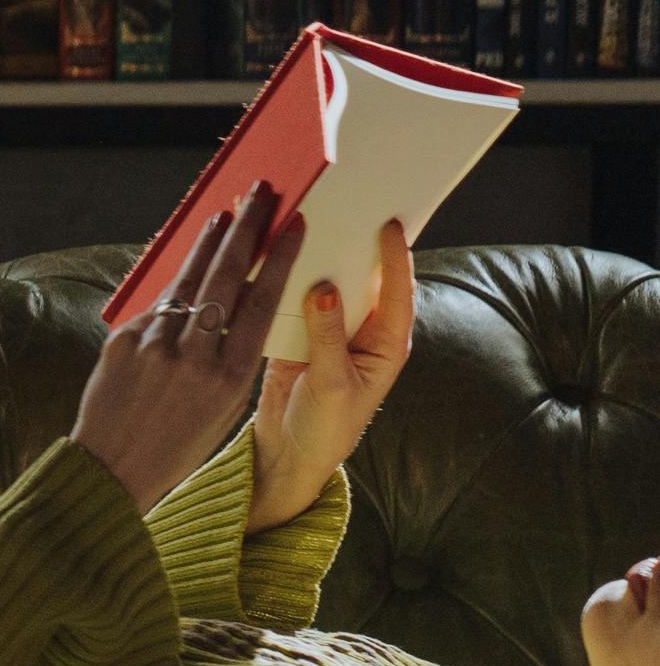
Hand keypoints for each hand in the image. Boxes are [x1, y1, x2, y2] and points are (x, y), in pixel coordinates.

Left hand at [73, 179, 305, 512]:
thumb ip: (233, 356)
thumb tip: (238, 302)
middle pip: (226, 277)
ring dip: (209, 242)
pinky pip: (158, 303)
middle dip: (245, 230)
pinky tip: (190, 258)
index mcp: (231, 376)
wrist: (111, 469)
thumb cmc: (176, 442)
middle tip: (260, 194)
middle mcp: (194, 356)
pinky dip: (177, 280)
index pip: (261, 302)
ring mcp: (154, 345)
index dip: (278, 258)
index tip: (292, 225)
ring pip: (189, 280)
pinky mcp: (122, 341)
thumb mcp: (223, 406)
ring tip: (227, 212)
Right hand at [248, 218, 414, 530]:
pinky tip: (269, 260)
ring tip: (302, 227)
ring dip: (312, 260)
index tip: (388, 224)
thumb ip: (328, 337)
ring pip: (324, 285)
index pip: (396, 290)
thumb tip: (323, 289)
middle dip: (352, 246)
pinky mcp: (296, 337)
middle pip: (360, 279)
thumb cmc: (325, 430)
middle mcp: (360, 332)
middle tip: (345, 209)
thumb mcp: (331, 385)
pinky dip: (282, 282)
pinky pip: (291, 302)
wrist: (286, 457)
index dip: (394, 257)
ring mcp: (328, 332)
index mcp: (386, 344)